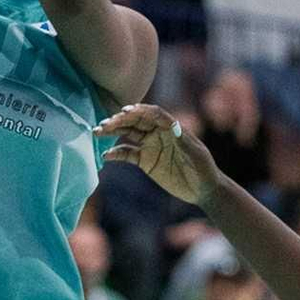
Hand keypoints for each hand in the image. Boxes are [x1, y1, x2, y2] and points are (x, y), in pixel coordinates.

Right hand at [96, 104, 218, 207]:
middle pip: (136, 122)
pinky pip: (127, 154)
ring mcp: (150, 146)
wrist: (202, 188)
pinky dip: (116, 153)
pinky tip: (106, 155)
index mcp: (170, 127)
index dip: (139, 111)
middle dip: (119, 120)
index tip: (125, 112)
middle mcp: (158, 133)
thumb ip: (182, 139)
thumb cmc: (202, 166)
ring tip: (97, 132)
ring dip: (113, 132)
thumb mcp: (194, 152)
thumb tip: (172, 125)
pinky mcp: (145, 161)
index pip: (152, 114)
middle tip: (104, 124)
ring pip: (128, 134)